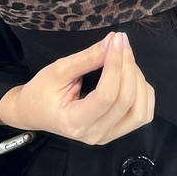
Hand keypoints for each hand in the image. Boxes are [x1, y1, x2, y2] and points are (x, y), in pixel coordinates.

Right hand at [0, 31, 154, 144]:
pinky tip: (131, 75)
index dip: (115, 64)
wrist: (33, 111)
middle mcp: (95, 134)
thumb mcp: (59, 70)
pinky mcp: (116, 131)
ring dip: (138, 80)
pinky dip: (143, 92)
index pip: (106, 95)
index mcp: (75, 122)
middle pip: (126, 101)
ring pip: (140, 111)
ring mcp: (108, 136)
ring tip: (125, 59)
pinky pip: (142, 114)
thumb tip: (112, 41)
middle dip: (128, 66)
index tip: (116, 39)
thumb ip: (86, 58)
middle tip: (120, 42)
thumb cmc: (42, 91)